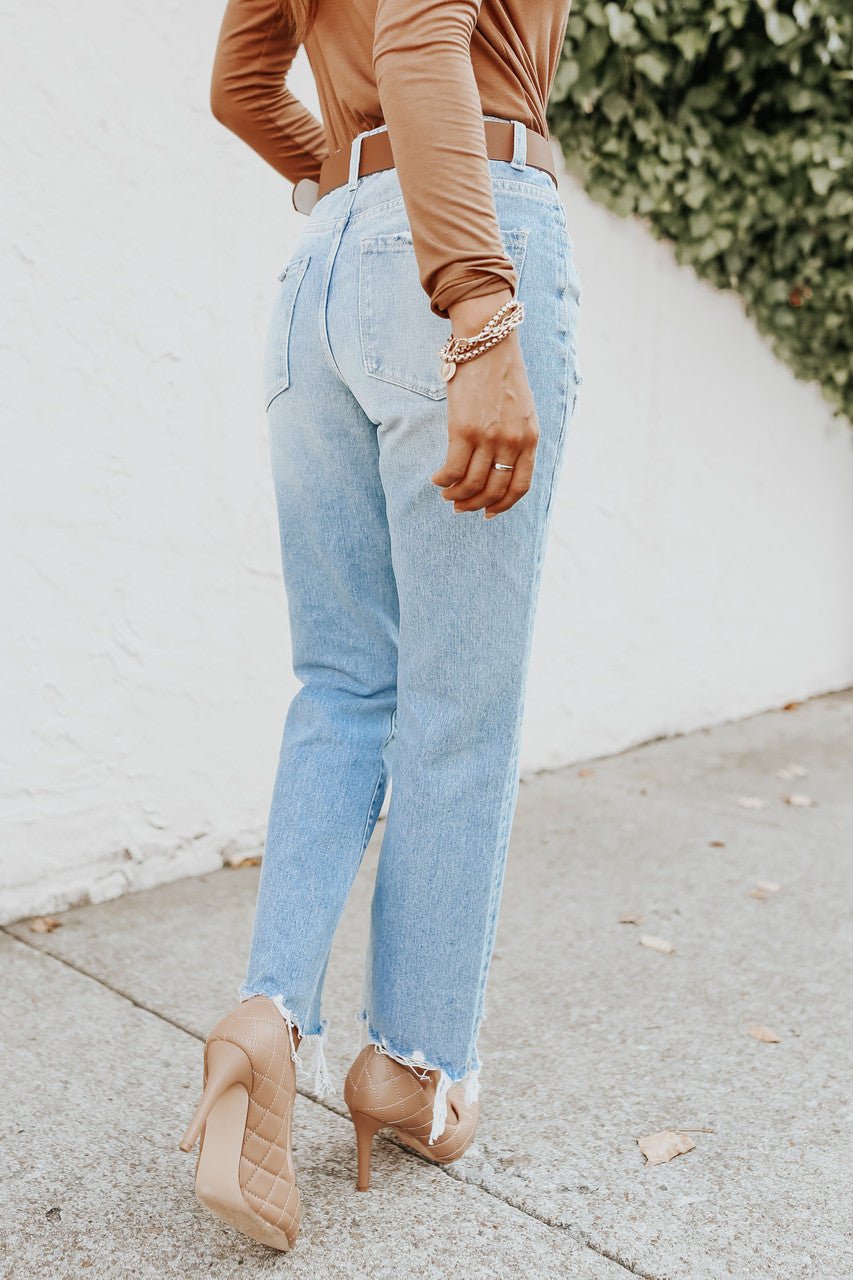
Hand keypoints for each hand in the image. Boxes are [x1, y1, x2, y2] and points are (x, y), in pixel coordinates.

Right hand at [431, 289, 539, 518]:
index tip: (488, 512)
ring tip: (446, 495)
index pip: (520, 486)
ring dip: (456, 496)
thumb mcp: (521, 409)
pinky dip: (443, 480)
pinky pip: (453, 469)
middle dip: (475, 505)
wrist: (487, 341)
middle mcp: (513, 441)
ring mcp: (489, 437)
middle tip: (460, 507)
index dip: (502, 506)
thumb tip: (497, 465)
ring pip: (472, 484)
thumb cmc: (500, 372)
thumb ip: (516, 437)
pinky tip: (437, 479)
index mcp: (530, 438)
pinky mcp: (464, 429)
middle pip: (494, 490)